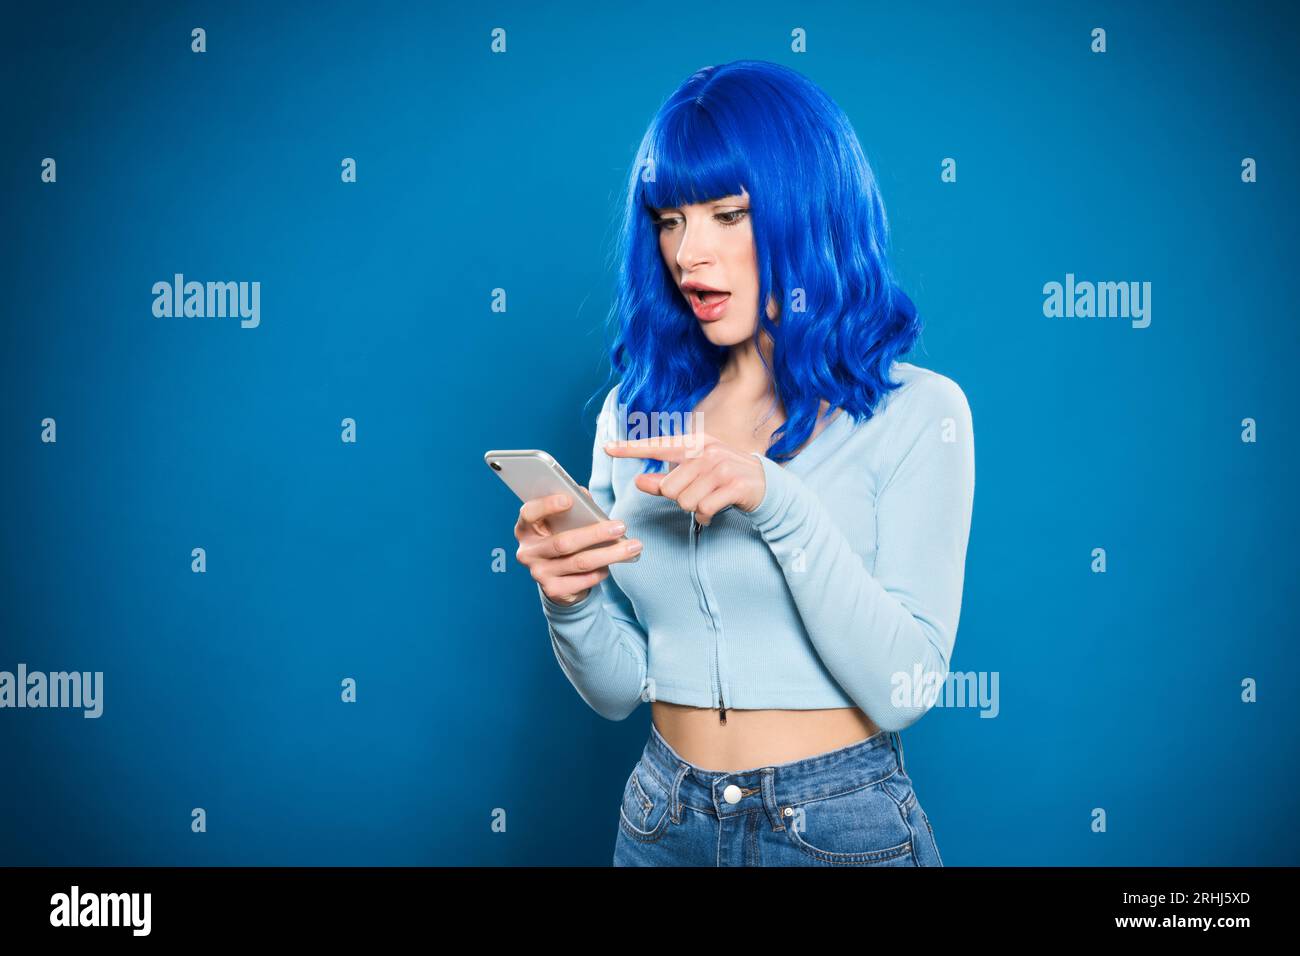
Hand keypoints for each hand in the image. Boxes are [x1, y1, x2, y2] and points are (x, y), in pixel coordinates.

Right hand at [514, 486, 642, 605]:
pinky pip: (584, 580)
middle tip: (621, 526)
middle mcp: (528, 552)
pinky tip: (613, 563)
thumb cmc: (562, 537)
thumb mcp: (562, 522)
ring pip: (580, 562)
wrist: (556, 576)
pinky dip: (601, 571)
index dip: (547, 506)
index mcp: (525, 528)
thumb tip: (586, 497)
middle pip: (564, 542)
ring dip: (610, 554)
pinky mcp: (553, 590)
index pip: (529, 513)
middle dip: (596, 534)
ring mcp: (539, 573)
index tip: (570, 499)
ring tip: (633, 547)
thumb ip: (573, 508)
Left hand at [603, 433, 765, 525]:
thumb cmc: (723, 479)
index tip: (607, 448)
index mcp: (695, 444)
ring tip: (709, 500)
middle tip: (698, 494)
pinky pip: (703, 509)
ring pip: (685, 500)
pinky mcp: (733, 485)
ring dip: (694, 508)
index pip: (657, 446)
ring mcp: (721, 467)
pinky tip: (716, 510)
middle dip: (679, 498)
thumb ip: (665, 479)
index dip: (631, 449)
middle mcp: (706, 451)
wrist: (765, 486)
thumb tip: (638, 482)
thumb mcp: (694, 475)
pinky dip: (707, 516)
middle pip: (669, 486)